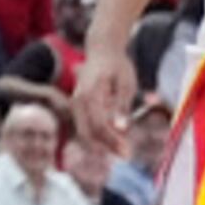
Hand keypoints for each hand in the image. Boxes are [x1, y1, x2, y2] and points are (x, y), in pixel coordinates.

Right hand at [72, 46, 141, 167]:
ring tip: (123, 150)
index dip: (112, 142)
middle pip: (87, 132)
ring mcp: (76, 103)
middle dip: (106, 147)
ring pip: (84, 131)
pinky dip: (98, 136)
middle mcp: (78, 100)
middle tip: (127, 155)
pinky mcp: (79, 105)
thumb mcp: (126, 83)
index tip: (128, 152)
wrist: (103, 50)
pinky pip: (85, 125)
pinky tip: (114, 140)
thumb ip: (122, 106)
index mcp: (89, 94)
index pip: (98, 126)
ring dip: (102, 144)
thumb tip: (121, 128)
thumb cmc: (117, 66)